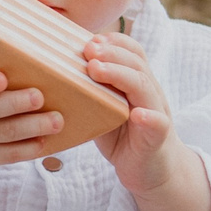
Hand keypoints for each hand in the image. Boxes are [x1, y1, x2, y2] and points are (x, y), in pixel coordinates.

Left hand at [81, 31, 189, 192]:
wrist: (153, 172)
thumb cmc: (123, 137)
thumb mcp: (105, 109)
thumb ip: (90, 92)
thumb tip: (53, 74)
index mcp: (137, 83)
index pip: (133, 52)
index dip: (113, 42)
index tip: (90, 39)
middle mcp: (149, 93)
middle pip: (136, 64)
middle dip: (110, 54)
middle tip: (88, 51)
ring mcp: (155, 114)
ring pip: (145, 88)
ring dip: (120, 75)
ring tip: (97, 70)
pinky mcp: (158, 138)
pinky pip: (158, 124)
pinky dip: (149, 118)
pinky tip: (137, 115)